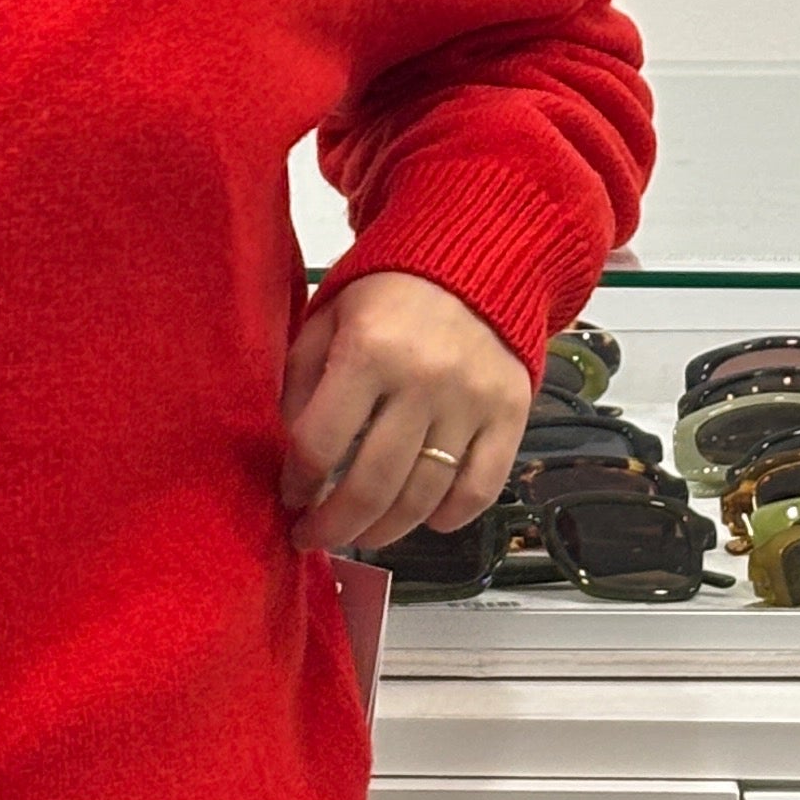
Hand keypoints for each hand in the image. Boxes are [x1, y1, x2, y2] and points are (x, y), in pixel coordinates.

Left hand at [278, 270, 530, 553]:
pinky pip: (480, 489)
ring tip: (360, 532)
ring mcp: (471, 403)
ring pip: (423, 497)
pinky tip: (423, 519)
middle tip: (314, 538)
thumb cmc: (389, 294)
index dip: (297, 482)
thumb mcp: (329, 319)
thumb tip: (289, 454)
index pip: (319, 443)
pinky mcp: (510, 416)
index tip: (289, 496)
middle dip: (334, 525)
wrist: (475, 262)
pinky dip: (449, 518)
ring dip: (384, 530)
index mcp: (368, 351)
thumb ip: (302, 381)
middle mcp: (423, 381)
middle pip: (371, 484)